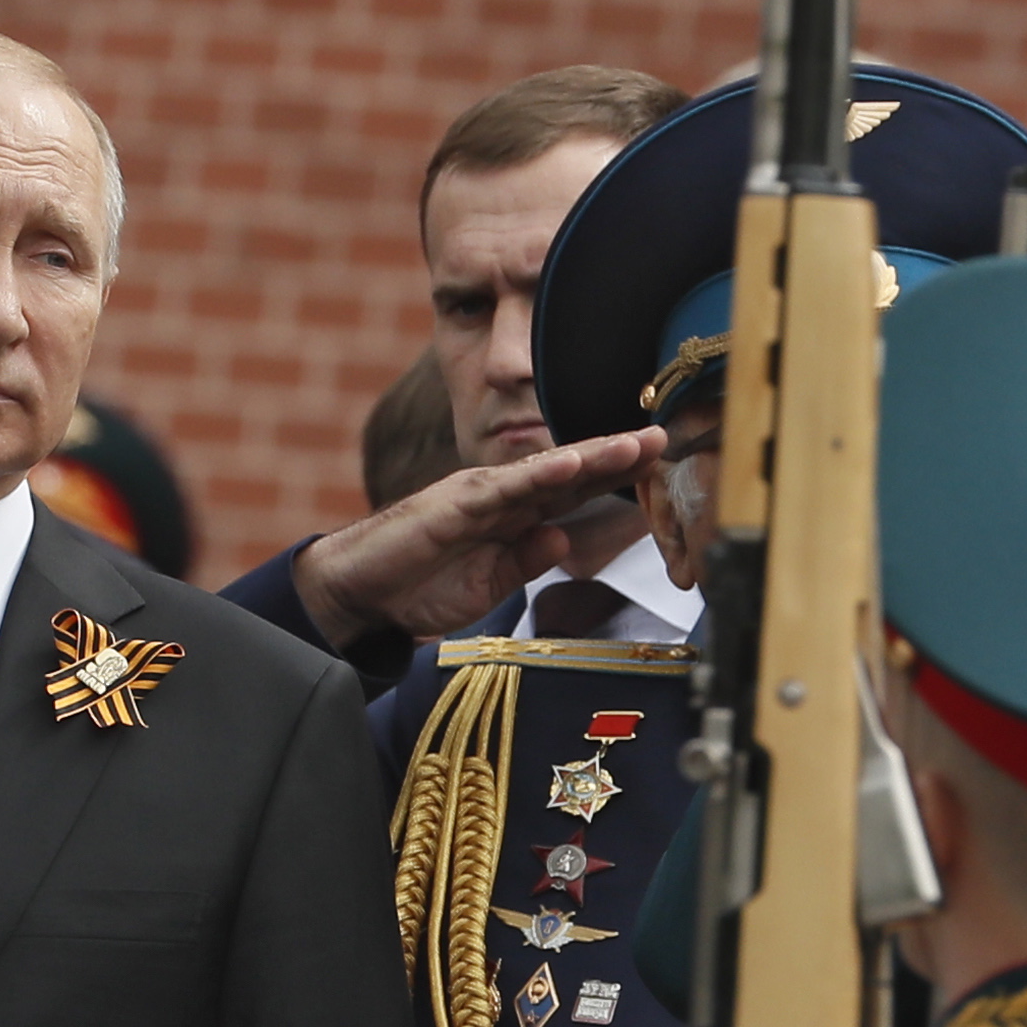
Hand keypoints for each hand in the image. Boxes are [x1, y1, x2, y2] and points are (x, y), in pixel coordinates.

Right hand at [287, 433, 667, 647]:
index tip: (658, 463)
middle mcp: (503, 494)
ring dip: (592, 456)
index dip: (616, 477)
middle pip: (570, 471)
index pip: (575, 490)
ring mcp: (481, 495)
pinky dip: (540, 474)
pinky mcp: (456, 504)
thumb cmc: (420, 584)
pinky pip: (506, 487)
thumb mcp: (490, 583)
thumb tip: (561, 541)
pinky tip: (571, 463)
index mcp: (515, 514)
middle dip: (618, 455)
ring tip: (633, 444)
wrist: (362, 589)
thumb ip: (526, 561)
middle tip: (664, 436)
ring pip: (546, 470)